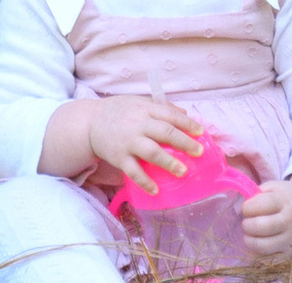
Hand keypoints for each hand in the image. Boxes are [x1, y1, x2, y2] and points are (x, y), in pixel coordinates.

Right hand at [78, 95, 205, 190]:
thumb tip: (186, 114)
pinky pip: (133, 171)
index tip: (201, 132)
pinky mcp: (119, 158)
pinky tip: (156, 190)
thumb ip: (162, 108)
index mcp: (145, 109)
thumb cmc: (119, 112)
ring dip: (168, 162)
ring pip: (151, 152)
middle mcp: (138, 124)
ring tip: (183, 171)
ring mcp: (128, 142)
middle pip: (164, 132)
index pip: (169, 115)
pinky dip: (144, 181)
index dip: (186, 123)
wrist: (90, 122)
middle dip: (183, 142)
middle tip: (199, 152)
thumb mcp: (139, 103)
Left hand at [239, 173, 291, 260]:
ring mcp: (290, 240)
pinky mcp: (290, 255)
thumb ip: (258, 193)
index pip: (260, 205)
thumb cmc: (289, 197)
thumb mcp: (276, 187)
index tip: (246, 208)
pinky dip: (258, 253)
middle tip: (246, 222)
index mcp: (284, 201)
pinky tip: (258, 243)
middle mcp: (289, 222)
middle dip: (247, 224)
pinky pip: (269, 259)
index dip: (247, 207)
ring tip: (249, 234)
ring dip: (250, 241)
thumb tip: (243, 204)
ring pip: (263, 246)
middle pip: (261, 227)